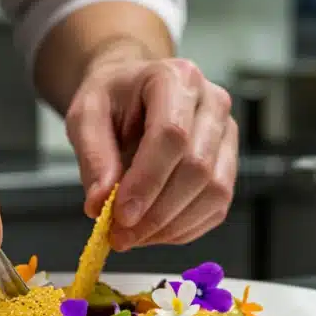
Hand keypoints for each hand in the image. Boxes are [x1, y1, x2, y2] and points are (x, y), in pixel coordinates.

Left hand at [65, 57, 236, 250]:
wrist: (132, 92)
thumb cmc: (111, 99)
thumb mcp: (86, 115)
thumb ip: (93, 156)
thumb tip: (100, 204)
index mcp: (176, 78)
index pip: (172, 135)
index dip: (148, 181)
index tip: (120, 215)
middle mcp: (212, 103)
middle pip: (198, 167)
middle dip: (157, 212)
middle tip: (121, 236)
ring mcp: (227, 134)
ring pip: (215, 191)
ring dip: (172, 225)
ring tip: (133, 237)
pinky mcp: (229, 163)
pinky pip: (217, 206)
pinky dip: (185, 229)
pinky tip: (154, 232)